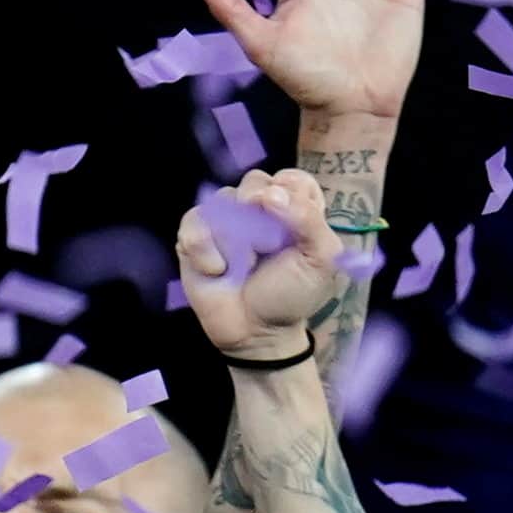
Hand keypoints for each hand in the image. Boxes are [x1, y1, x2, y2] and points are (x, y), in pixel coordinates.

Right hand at [178, 169, 348, 361]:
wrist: (257, 333)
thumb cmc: (293, 295)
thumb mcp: (320, 261)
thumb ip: (309, 220)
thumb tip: (272, 194)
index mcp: (294, 212)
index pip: (292, 179)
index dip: (290, 189)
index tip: (293, 214)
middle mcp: (259, 212)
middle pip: (254, 180)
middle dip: (258, 203)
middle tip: (265, 239)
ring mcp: (224, 223)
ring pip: (221, 200)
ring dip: (233, 234)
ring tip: (242, 266)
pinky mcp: (194, 239)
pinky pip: (192, 222)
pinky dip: (204, 248)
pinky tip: (217, 270)